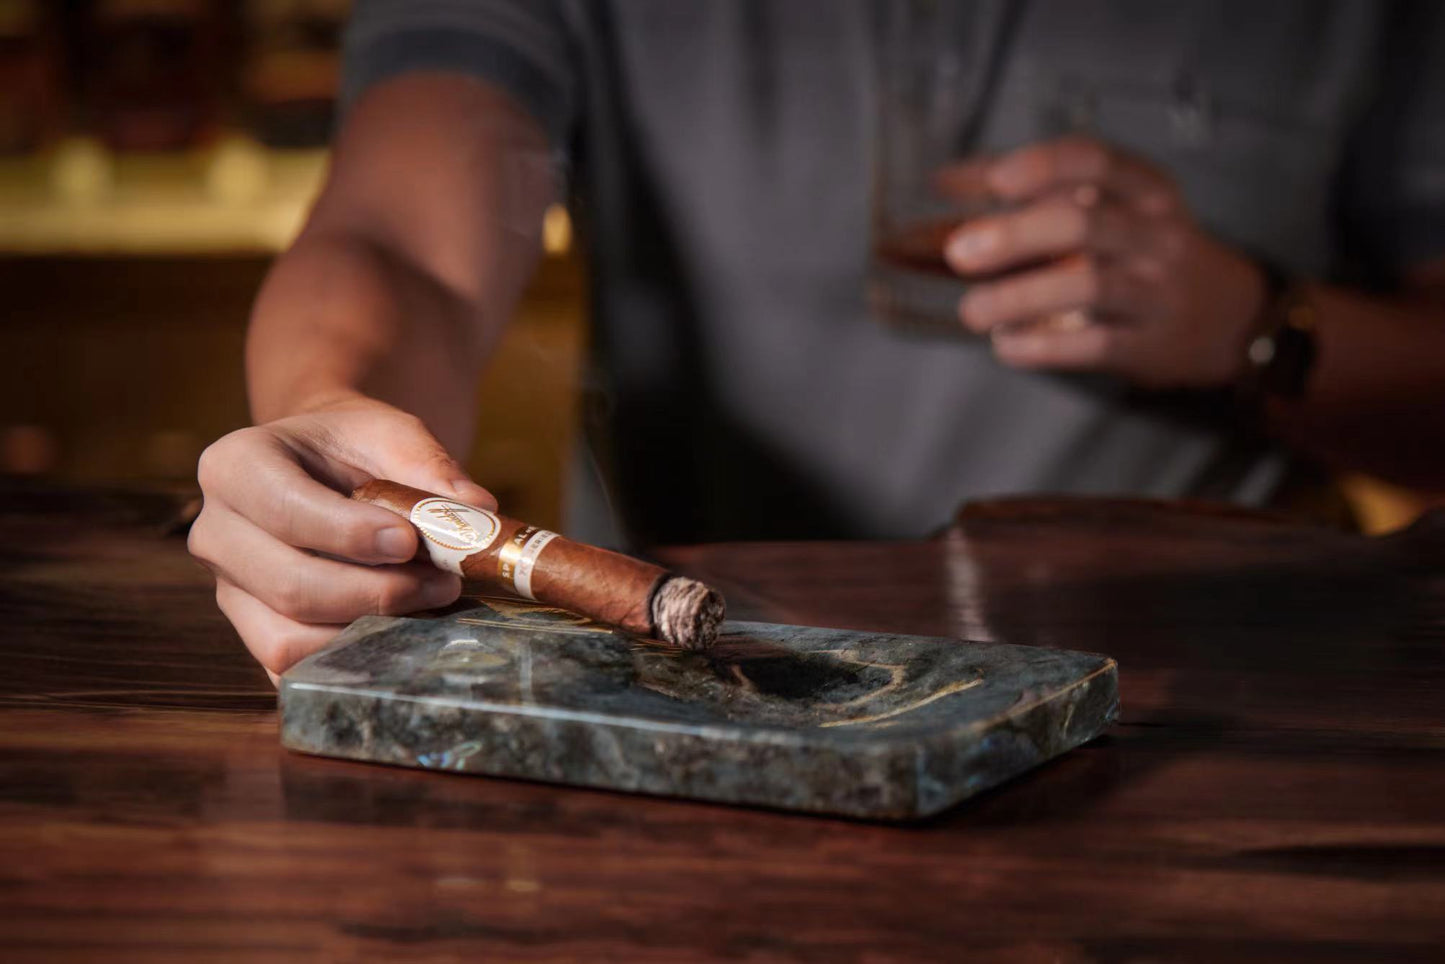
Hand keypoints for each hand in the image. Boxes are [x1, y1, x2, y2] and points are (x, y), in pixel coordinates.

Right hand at [188, 394, 495, 681]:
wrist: (321, 466)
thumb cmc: (352, 448)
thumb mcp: (389, 434)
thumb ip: (429, 467)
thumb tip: (479, 512)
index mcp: (235, 466)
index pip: (284, 509)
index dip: (348, 534)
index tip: (411, 541)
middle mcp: (216, 532)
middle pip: (290, 585)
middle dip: (376, 593)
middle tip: (445, 581)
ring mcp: (230, 590)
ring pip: (289, 639)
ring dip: (370, 631)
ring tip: (430, 602)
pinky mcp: (253, 633)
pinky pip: (293, 669)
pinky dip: (352, 663)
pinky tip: (402, 635)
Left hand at [940, 135, 1266, 388]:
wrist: (1228, 318)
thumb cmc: (1142, 251)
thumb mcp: (1114, 206)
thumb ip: (1036, 191)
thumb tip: (945, 180)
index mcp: (1145, 190)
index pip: (1096, 162)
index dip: (1043, 167)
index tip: (996, 180)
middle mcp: (1156, 235)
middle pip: (1085, 223)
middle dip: (1015, 236)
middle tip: (959, 253)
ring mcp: (1157, 291)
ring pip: (1088, 287)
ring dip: (1018, 298)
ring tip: (972, 311)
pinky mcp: (1149, 345)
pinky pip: (1092, 345)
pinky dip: (1040, 347)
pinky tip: (1006, 344)